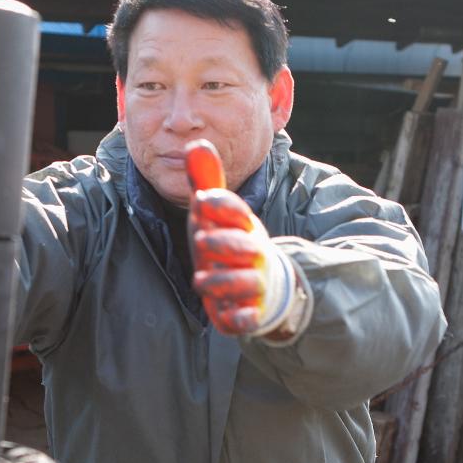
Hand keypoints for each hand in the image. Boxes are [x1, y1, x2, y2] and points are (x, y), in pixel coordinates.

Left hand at [186, 139, 306, 337]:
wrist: (265, 282)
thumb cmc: (232, 240)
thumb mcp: (217, 213)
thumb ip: (206, 181)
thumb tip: (196, 144)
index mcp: (243, 226)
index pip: (237, 211)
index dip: (222, 205)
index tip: (202, 198)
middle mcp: (253, 252)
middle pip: (244, 246)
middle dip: (225, 243)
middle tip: (202, 241)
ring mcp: (254, 282)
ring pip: (246, 282)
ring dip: (226, 281)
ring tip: (201, 280)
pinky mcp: (251, 310)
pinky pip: (249, 317)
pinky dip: (243, 319)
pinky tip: (233, 318)